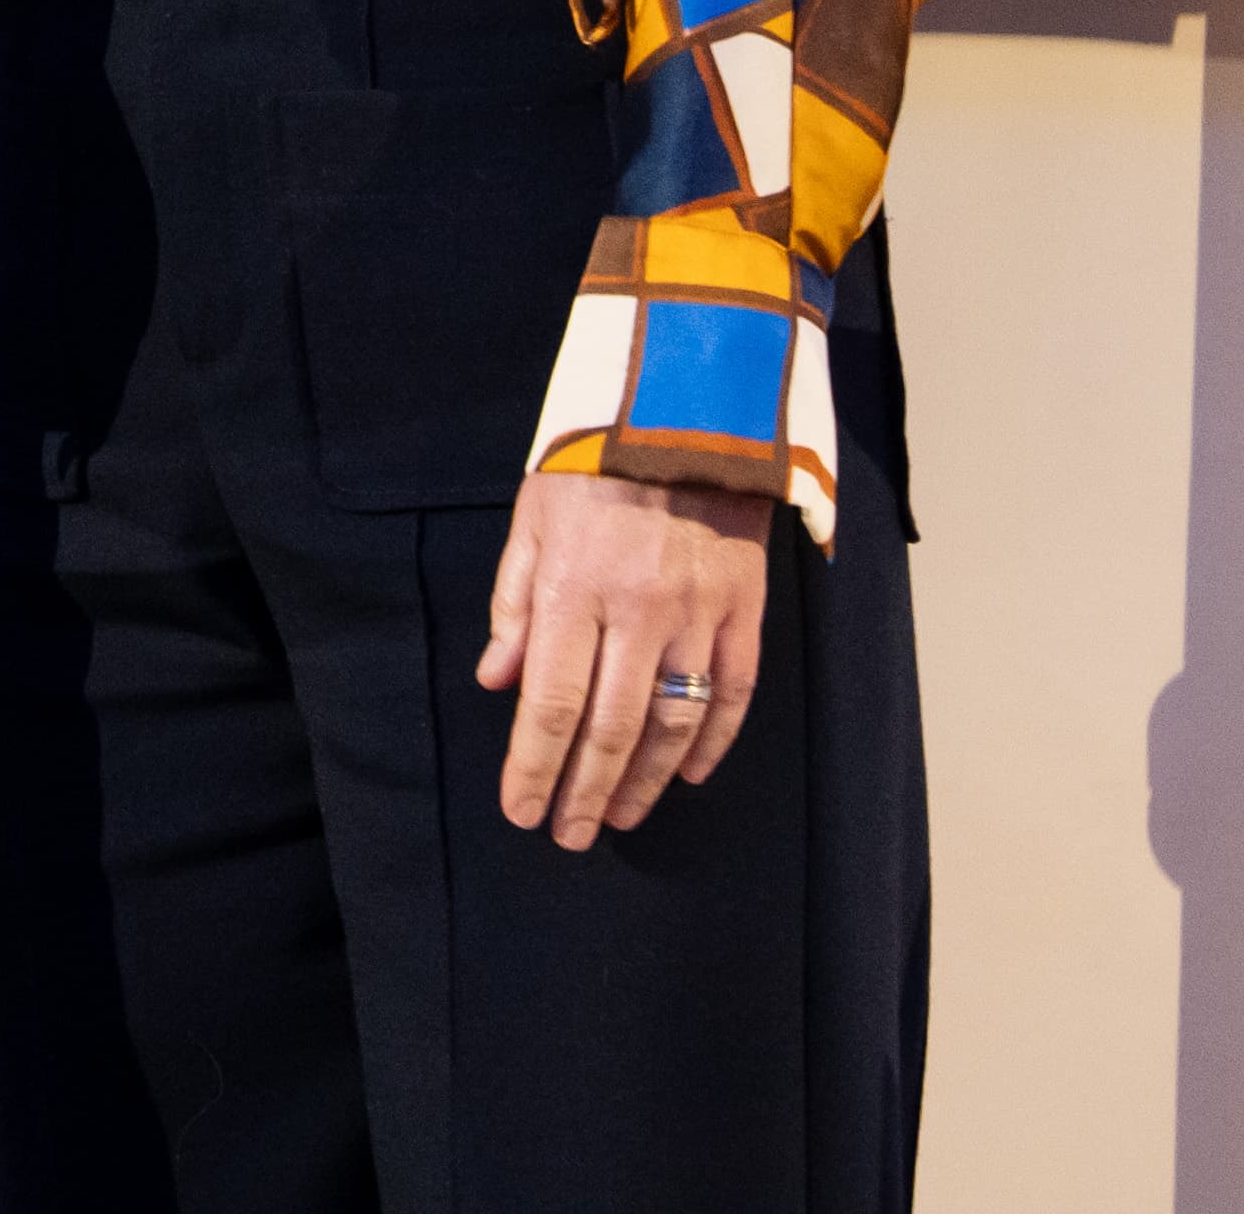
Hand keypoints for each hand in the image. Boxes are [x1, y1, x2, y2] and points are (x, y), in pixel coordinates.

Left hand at [481, 465, 771, 847]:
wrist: (688, 409)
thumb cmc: (592, 464)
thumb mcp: (531, 521)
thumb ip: (514, 603)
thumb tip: (498, 682)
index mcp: (575, 589)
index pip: (550, 704)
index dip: (535, 767)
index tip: (522, 811)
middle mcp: (639, 612)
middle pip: (610, 728)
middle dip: (584, 791)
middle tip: (570, 835)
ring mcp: (699, 615)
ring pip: (674, 724)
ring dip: (644, 780)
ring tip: (619, 815)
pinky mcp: (745, 611)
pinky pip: (734, 694)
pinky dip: (713, 743)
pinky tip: (688, 775)